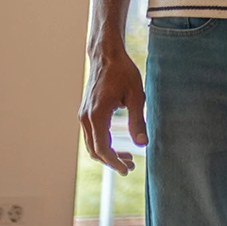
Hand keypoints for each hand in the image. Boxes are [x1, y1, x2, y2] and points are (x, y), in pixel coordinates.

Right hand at [79, 44, 145, 174]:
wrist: (107, 56)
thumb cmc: (123, 73)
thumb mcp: (136, 96)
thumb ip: (137, 121)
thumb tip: (142, 144)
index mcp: (97, 115)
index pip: (102, 148)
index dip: (114, 162)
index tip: (126, 169)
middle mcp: (86, 118)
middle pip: (95, 150)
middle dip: (112, 161)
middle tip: (130, 167)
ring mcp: (83, 115)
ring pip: (91, 144)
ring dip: (107, 154)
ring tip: (128, 158)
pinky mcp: (86, 112)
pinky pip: (91, 135)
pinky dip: (102, 144)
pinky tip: (118, 145)